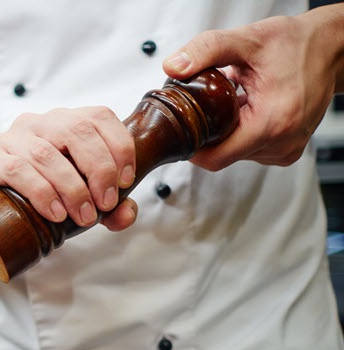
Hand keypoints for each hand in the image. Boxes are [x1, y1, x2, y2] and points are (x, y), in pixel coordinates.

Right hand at [0, 106, 137, 230]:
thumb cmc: (40, 200)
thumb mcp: (81, 201)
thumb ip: (110, 208)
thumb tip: (126, 214)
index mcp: (64, 122)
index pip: (99, 116)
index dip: (119, 146)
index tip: (125, 181)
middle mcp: (38, 123)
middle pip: (76, 130)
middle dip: (99, 168)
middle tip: (105, 204)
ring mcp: (11, 140)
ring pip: (47, 153)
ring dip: (72, 187)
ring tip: (83, 216)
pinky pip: (17, 169)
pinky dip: (41, 192)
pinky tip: (54, 212)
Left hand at [163, 7, 343, 169]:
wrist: (330, 49)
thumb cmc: (295, 44)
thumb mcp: (247, 40)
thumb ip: (207, 50)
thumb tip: (173, 67)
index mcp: (272, 122)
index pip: (216, 158)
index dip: (193, 148)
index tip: (181, 131)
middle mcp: (283, 142)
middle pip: (224, 156)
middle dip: (210, 135)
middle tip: (207, 106)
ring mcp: (287, 149)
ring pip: (236, 154)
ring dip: (227, 133)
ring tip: (233, 103)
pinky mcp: (288, 150)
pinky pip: (251, 150)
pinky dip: (242, 132)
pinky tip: (246, 110)